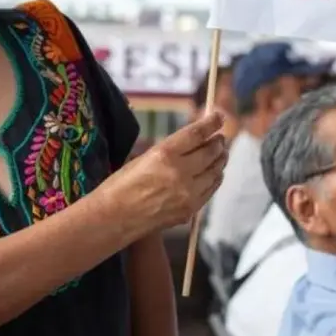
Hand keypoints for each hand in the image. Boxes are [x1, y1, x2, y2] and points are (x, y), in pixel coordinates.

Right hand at [102, 113, 227, 232]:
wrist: (114, 218)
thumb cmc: (120, 185)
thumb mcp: (141, 159)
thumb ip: (168, 151)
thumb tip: (190, 143)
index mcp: (164, 154)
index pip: (196, 134)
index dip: (211, 123)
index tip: (218, 117)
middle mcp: (180, 172)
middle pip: (210, 152)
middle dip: (218, 142)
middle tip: (220, 137)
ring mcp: (188, 193)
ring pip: (215, 171)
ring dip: (220, 160)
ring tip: (221, 154)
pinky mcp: (190, 209)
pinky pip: (210, 190)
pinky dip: (215, 179)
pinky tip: (215, 174)